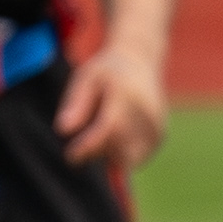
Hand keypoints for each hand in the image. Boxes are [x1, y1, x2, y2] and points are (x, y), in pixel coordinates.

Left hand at [56, 41, 169, 169]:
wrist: (140, 63)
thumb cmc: (107, 72)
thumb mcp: (86, 78)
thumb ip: (75, 103)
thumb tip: (62, 130)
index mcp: (126, 95)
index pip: (108, 128)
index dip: (89, 146)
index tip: (70, 156)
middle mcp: (147, 114)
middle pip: (119, 148)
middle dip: (98, 150)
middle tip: (85, 136)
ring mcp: (156, 127)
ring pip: (128, 158)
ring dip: (111, 152)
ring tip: (106, 124)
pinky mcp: (159, 138)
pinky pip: (136, 157)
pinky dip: (122, 152)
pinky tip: (118, 130)